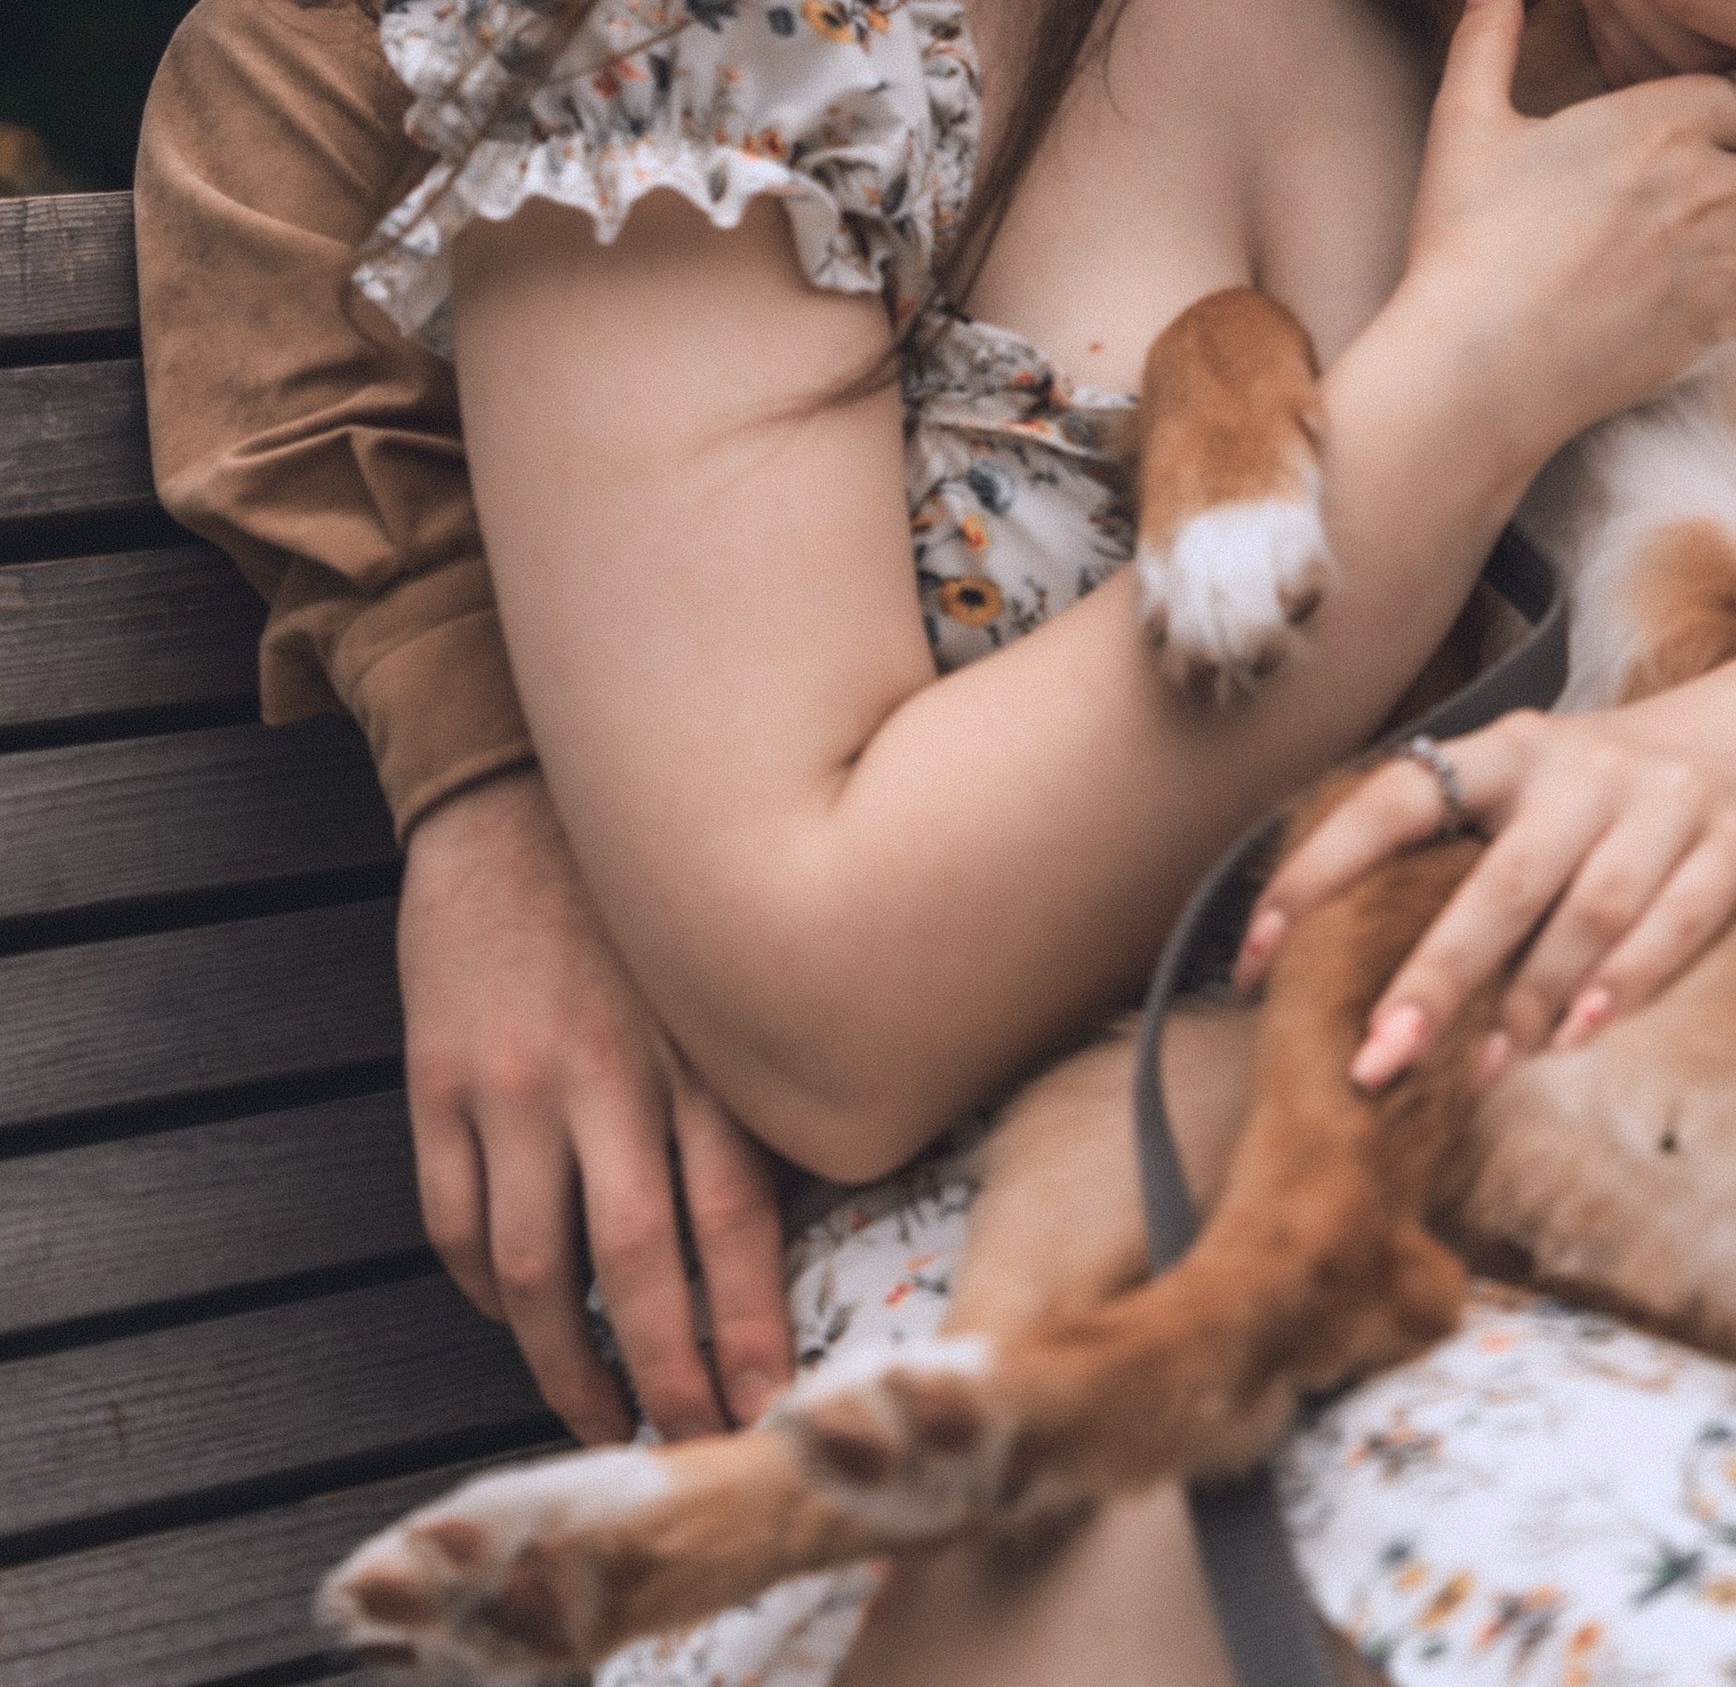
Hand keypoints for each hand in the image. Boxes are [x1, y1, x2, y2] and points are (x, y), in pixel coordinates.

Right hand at [399, 765, 791, 1443]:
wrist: (512, 794)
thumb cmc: (640, 900)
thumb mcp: (714, 975)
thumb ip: (745, 1083)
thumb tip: (795, 1222)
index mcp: (694, 1046)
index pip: (735, 1218)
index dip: (750, 1326)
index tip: (767, 1406)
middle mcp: (607, 1072)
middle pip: (638, 1266)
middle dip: (667, 1376)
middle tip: (687, 1444)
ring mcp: (512, 1083)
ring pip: (537, 1272)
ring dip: (569, 1367)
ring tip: (602, 1415)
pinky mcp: (437, 1083)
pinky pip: (457, 1226)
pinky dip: (488, 1295)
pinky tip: (520, 1323)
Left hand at [1232, 638, 1735, 1080]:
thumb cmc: (1616, 787)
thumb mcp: (1533, 790)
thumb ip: (1462, 854)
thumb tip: (1342, 966)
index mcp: (1506, 752)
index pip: (1393, 799)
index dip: (1319, 870)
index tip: (1255, 955)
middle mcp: (1578, 771)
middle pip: (1497, 881)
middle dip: (1433, 977)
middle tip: (1374, 1061)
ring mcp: (1660, 804)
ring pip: (1586, 910)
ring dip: (1529, 1001)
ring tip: (1478, 1074)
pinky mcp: (1730, 843)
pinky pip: (1675, 922)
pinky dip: (1626, 983)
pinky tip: (1578, 1038)